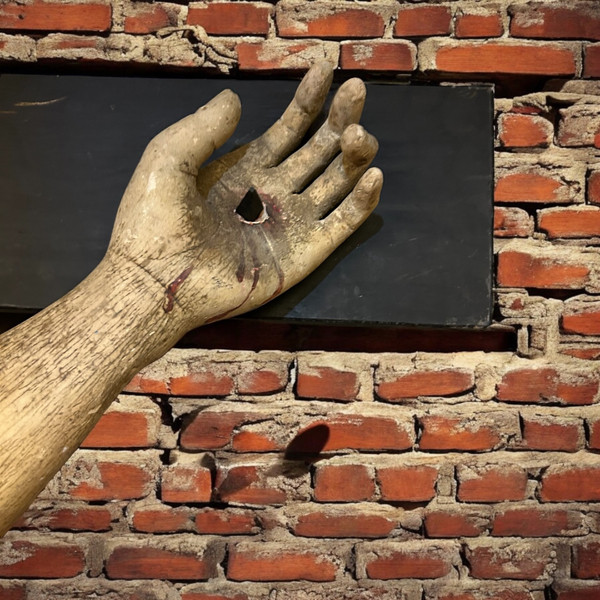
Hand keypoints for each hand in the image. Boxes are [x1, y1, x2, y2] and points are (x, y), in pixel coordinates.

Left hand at [108, 62, 382, 331]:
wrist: (157, 279)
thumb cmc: (155, 218)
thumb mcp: (171, 158)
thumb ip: (205, 127)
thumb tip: (236, 98)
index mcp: (245, 169)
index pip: (288, 129)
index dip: (308, 101)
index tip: (325, 69)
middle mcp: (274, 192)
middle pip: (319, 151)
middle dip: (339, 120)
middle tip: (357, 92)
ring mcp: (290, 224)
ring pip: (336, 183)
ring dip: (354, 156)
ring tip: (360, 135)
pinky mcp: (303, 254)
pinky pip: (341, 225)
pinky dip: (360, 202)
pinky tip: (374, 175)